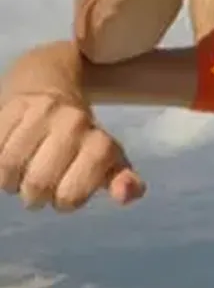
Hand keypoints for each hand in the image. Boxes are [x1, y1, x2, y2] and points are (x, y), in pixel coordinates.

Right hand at [0, 94, 144, 211]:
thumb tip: (128, 194)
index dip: (63, 200)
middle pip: (38, 184)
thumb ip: (122, 182)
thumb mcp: (107, 161)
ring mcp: (42, 112)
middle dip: (35, 195)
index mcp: (100, 142)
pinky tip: (10, 154)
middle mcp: (74, 123)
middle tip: (40, 184)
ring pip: (9, 167)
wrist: (48, 86)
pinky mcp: (12, 106)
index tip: (66, 189)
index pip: (71, 194)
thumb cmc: (79, 138)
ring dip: (11, 178)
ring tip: (23, 170)